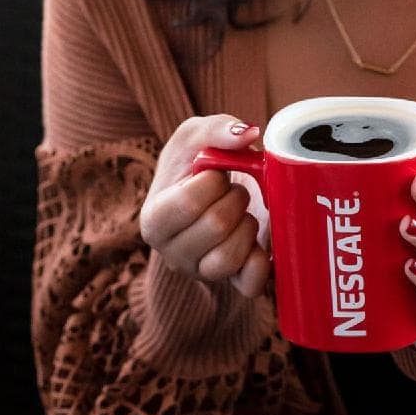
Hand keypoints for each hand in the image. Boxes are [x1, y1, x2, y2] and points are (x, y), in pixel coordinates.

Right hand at [139, 115, 270, 298]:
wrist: (212, 197)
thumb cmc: (197, 166)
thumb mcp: (196, 137)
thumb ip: (216, 129)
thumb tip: (248, 134)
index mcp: (154, 219)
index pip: (189, 201)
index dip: (214, 180)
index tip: (216, 174)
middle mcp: (173, 254)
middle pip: (215, 227)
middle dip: (236, 199)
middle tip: (235, 191)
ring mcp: (202, 272)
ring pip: (229, 258)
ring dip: (248, 226)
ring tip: (243, 214)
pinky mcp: (232, 285)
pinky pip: (249, 285)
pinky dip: (261, 262)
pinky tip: (259, 242)